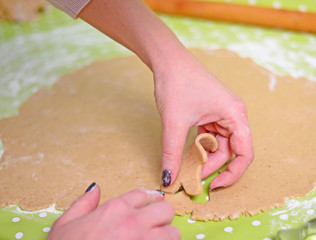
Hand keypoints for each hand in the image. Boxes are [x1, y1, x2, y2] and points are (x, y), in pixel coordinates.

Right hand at [47, 184, 179, 239]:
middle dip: (162, 217)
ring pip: (173, 233)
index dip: (152, 197)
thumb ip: (83, 204)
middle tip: (154, 226)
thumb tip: (95, 189)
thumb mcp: (65, 224)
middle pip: (166, 210)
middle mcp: (133, 222)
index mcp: (114, 209)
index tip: (156, 200)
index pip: (143, 194)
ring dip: (167, 237)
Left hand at [154, 50, 253, 189]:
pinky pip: (210, 136)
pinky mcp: (210, 113)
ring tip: (187, 167)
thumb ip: (173, 154)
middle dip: (212, 166)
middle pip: (230, 151)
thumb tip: (169, 179)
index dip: (232, 174)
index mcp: (235, 115)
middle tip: (192, 178)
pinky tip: (188, 152)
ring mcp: (221, 113)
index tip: (213, 185)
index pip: (244, 154)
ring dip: (204, 157)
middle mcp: (233, 115)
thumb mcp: (174, 124)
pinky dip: (200, 146)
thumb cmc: (176, 83)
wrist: (167, 59)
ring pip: (218, 145)